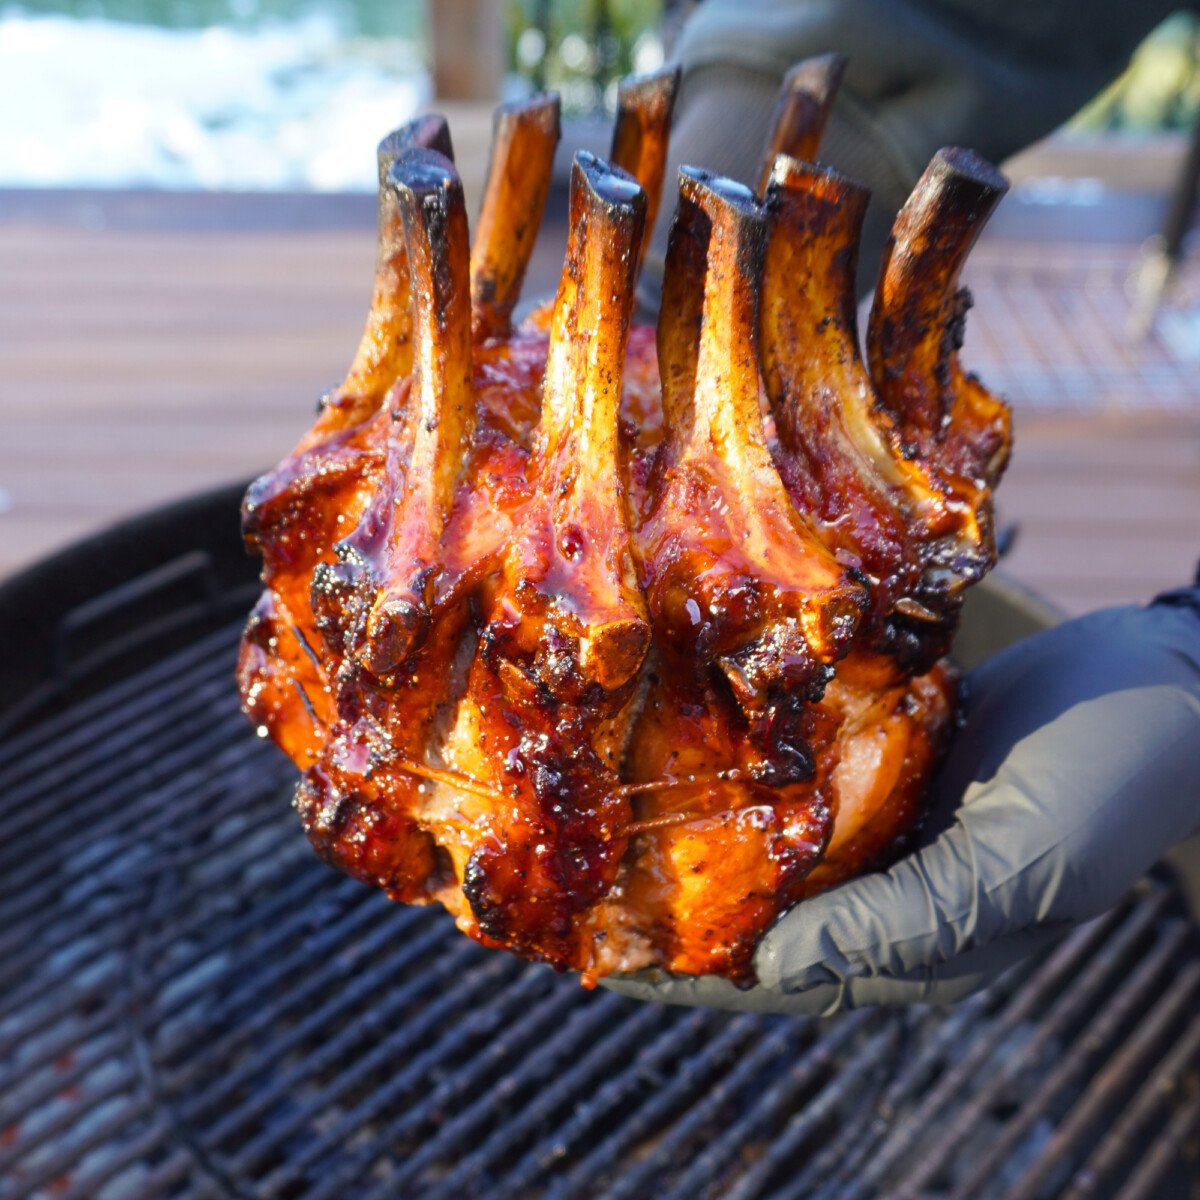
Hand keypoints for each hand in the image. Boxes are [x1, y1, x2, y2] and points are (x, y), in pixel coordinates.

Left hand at [602, 594, 1199, 1014]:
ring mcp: (885, 818)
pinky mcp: (888, 753)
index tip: (603, 958)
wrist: (1171, 680)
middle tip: (583, 878)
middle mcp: (887, 888)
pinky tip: (690, 736)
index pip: (780, 978)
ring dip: (701, 828)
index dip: (690, 976)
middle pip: (758, 910)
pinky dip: (750, 764)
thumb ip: (900, 922)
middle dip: (676, 899)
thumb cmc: (1108, 782)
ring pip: (772, 840)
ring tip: (615, 808)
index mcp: (917, 942)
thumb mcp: (1018, 867)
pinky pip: (804, 770)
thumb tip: (772, 967)